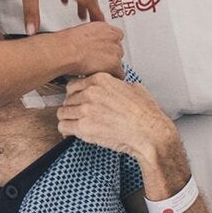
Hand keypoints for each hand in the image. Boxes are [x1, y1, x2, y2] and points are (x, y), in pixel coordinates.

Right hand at [53, 22, 124, 77]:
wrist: (66, 51)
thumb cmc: (68, 43)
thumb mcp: (83, 31)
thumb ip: (93, 35)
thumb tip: (92, 40)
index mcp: (106, 28)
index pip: (116, 37)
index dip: (109, 45)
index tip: (103, 50)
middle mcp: (114, 38)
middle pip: (118, 50)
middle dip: (110, 56)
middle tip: (98, 61)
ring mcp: (116, 51)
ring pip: (119, 62)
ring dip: (110, 67)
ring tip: (97, 69)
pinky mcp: (114, 64)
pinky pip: (120, 74)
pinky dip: (112, 77)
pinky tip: (103, 77)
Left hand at [56, 73, 175, 160]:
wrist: (149, 132)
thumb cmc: (146, 113)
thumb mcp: (133, 88)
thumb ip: (116, 85)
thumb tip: (114, 86)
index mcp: (100, 80)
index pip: (73, 84)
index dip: (75, 93)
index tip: (77, 99)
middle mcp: (90, 93)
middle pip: (67, 99)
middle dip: (72, 107)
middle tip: (78, 114)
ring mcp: (85, 110)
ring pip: (62, 112)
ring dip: (68, 118)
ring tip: (75, 123)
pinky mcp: (84, 128)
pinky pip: (63, 127)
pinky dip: (66, 130)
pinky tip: (72, 132)